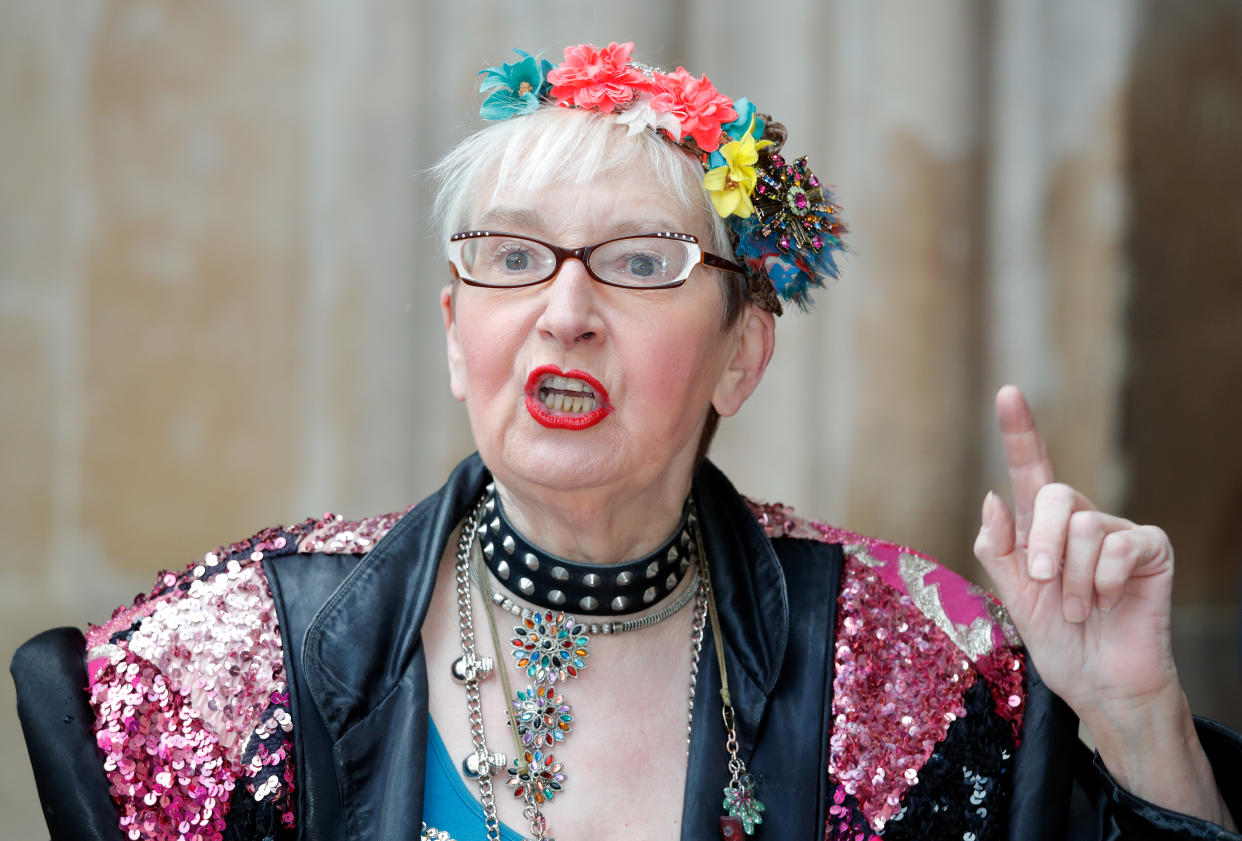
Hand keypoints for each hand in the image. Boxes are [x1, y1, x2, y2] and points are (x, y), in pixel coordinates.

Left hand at [973, 385, 1176, 713]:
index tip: (1007, 392)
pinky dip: (1103, 582)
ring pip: (1084, 526)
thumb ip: (997, 549)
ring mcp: (1117, 533)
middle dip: (1041, 544)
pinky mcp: (1150, 550)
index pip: (1031, 471)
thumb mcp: (1013, 595)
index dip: (1020, 431)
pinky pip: (1119, 545)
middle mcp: (1079, 521)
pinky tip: (1108, 604)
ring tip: (1079, 610)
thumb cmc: (1058, 639)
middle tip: (1042, 584)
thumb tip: (991, 497)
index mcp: (1040, 528)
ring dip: (1073, 580)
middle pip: (1054, 495)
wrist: (1099, 684)